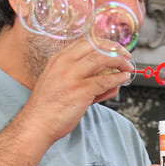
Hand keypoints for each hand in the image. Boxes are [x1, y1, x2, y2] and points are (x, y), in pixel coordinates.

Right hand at [15, 40, 135, 145]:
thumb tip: (109, 78)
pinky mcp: (81, 90)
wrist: (36, 124)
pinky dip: (117, 78)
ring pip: (103, 59)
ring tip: (128, 67)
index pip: (85, 41)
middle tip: (126, 55)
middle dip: (115, 48)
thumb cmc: (47, 107)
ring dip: (120, 62)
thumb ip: (83, 78)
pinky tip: (123, 79)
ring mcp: (72, 76)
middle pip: (96, 46)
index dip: (104, 42)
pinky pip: (105, 80)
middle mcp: (65, 63)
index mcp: (58, 59)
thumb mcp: (59, 83)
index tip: (114, 47)